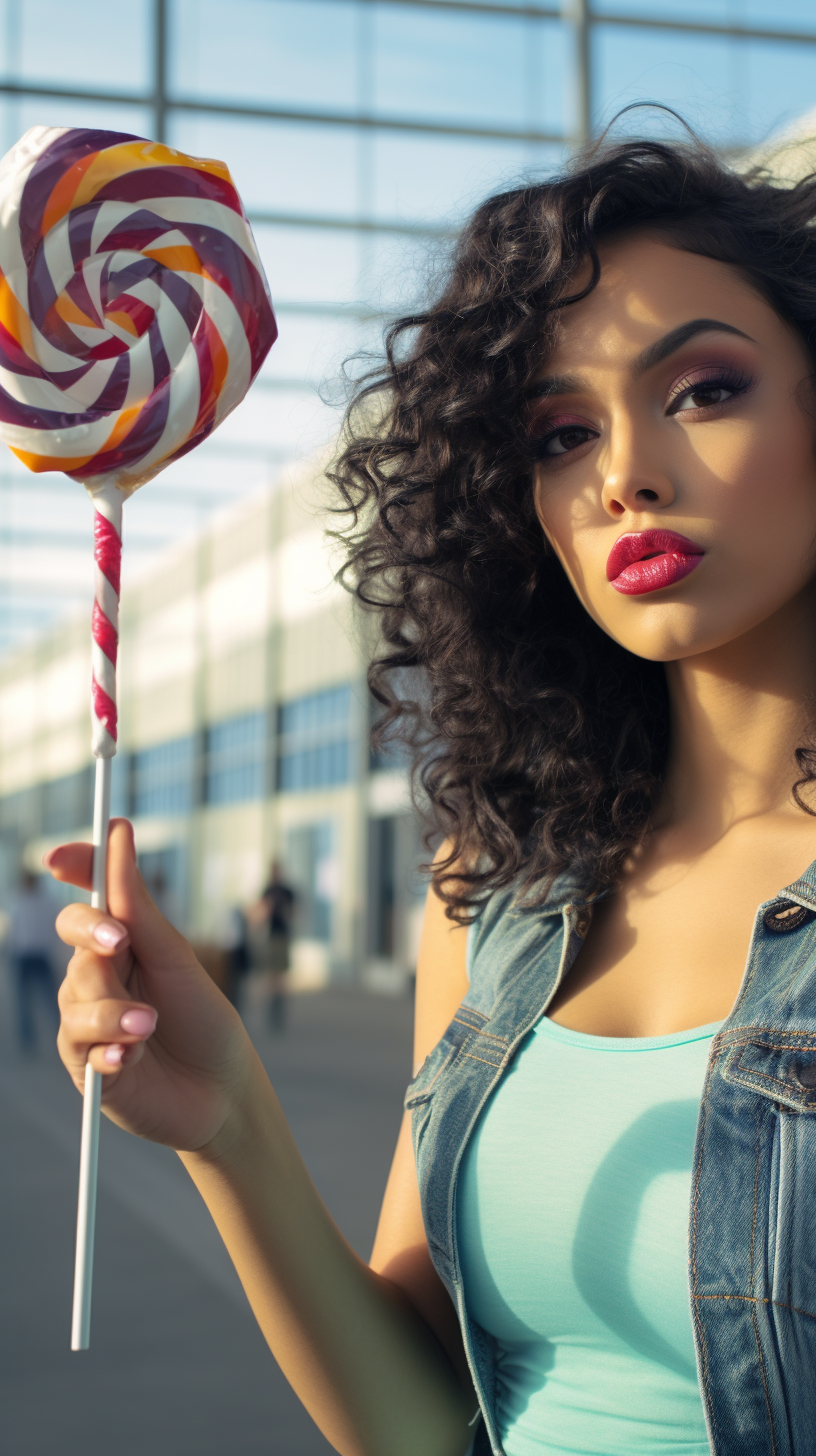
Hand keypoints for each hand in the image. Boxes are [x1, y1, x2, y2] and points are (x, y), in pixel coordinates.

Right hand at [49, 819, 251, 1152]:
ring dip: (114, 1010)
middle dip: (92, 935)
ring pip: (75, 997)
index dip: (74, 871)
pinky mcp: (87, 1066)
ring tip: (150, 1026)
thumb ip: (138, 905)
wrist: (224, 1094)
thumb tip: (118, 833)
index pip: (89, 898)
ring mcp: (88, 1022)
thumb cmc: (204, 1020)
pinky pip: (80, 1047)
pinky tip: (133, 1058)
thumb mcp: (175, 958)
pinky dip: (110, 1050)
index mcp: (123, 945)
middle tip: (119, 942)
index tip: (61, 858)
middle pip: (74, 941)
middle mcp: (98, 979)